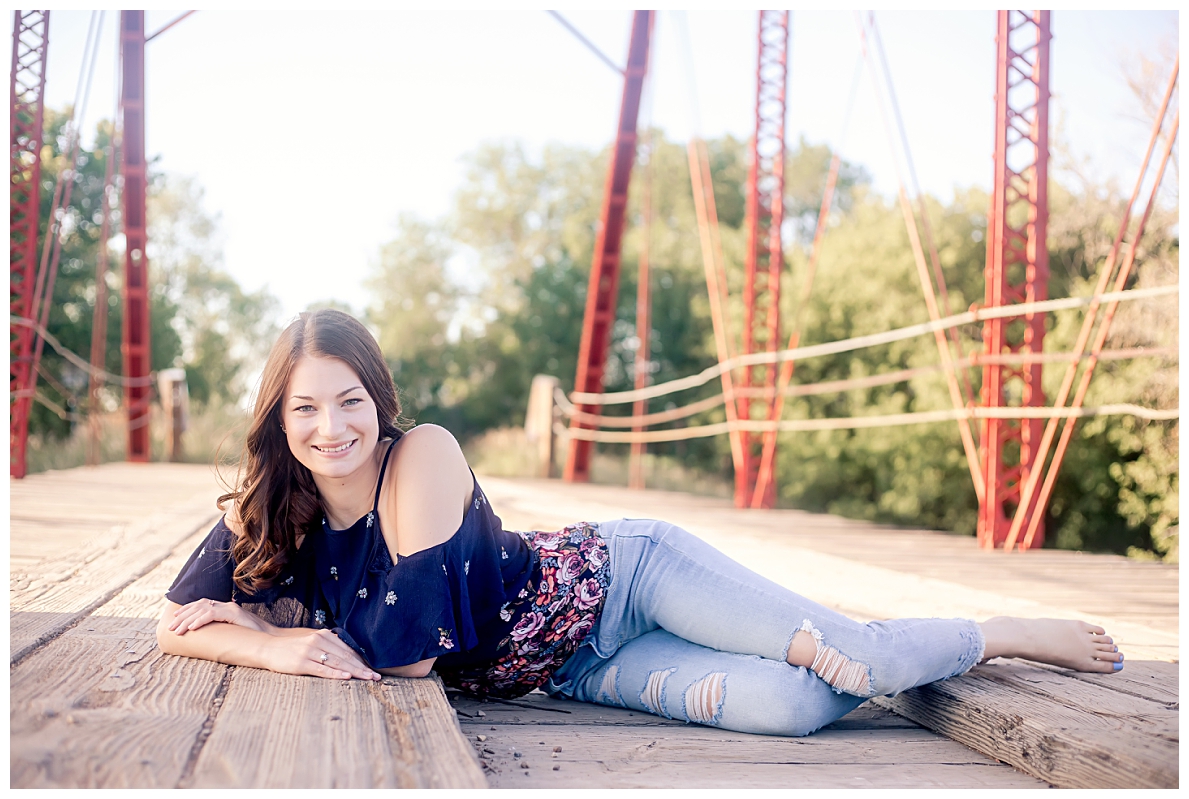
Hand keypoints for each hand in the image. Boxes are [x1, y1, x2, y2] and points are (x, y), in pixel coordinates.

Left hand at [169, 598, 271, 634]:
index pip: (202, 604)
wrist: (270, 638)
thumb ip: (221, 630)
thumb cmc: (253, 638)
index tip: (175, 617)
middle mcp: (227, 605)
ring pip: (202, 609)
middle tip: (170, 627)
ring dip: (187, 620)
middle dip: (182, 616)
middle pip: (199, 605)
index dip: (187, 609)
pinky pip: (212, 614)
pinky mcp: (234, 614)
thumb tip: (206, 638)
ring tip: (176, 630)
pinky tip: (191, 628)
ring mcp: (231, 608)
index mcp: (226, 608)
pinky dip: (200, 620)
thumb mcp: (233, 632)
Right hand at [263, 629, 380, 680]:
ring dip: (354, 671)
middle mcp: (319, 641)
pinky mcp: (301, 663)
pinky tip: (346, 676)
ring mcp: (310, 651)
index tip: (373, 669)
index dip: (362, 661)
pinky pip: (322, 669)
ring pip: (337, 662)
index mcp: (324, 635)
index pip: (348, 650)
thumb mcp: (313, 642)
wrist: (268, 648)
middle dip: (362, 668)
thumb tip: (348, 655)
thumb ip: (329, 646)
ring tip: (367, 678)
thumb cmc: (293, 648)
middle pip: (346, 656)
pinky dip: (335, 673)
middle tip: (376, 677)